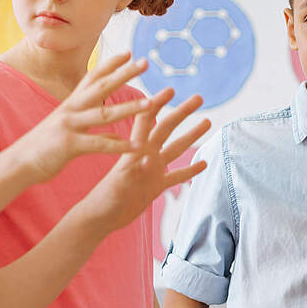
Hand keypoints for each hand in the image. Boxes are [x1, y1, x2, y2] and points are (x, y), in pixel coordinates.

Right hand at [13, 54, 157, 183]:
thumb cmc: (44, 146)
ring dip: (129, 108)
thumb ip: (88, 124)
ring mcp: (69, 126)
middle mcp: (71, 110)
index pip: (92, 77)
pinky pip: (99, 144)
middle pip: (101, 87)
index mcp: (71, 104)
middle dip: (124, 74)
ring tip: (150, 103)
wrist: (18, 163)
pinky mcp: (69, 145)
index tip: (129, 52)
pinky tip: (137, 146)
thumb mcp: (67, 129)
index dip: (110, 64)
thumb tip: (110, 129)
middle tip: (145, 62)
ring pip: (103, 114)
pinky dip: (119, 145)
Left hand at [78, 92, 210, 232]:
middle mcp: (146, 156)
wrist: (100, 218)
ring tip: (207, 122)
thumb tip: (148, 160)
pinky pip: (176, 176)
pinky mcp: (156, 187)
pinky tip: (204, 164)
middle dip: (182, 112)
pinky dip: (190, 170)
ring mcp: (153, 171)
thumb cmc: (103, 202)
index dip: (157, 104)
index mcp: (134, 152)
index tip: (171, 89)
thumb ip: (132, 173)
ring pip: (176, 149)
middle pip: (167, 129)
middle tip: (199, 98)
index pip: (147, 121)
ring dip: (191, 136)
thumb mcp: (118, 187)